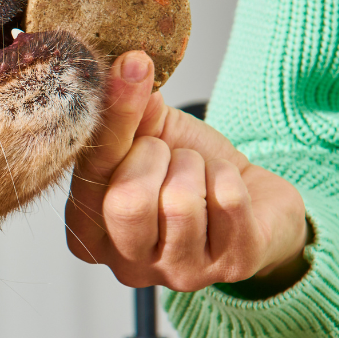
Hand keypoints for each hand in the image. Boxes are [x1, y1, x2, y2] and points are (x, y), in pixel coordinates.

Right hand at [65, 51, 310, 293]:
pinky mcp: (229, 268)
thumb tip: (127, 66)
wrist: (250, 200)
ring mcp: (177, 273)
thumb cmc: (186, 173)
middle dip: (155, 158)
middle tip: (167, 155)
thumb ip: (128, 114)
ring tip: (196, 173)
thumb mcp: (148, 139)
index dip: (115, 117)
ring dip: (195, 168)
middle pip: (127, 202)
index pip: (90, 173)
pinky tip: (225, 187)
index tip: (132, 64)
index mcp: (88, 234)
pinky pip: (226, 203)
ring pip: (180, 203)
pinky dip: (229, 178)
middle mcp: (125, 264)